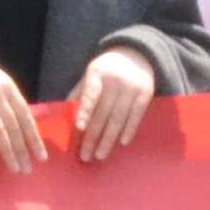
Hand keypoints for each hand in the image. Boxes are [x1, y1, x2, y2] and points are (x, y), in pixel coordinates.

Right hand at [0, 57, 43, 172]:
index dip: (34, 139)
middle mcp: (0, 97)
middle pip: (14, 127)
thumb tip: (32, 130)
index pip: (27, 119)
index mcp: (12, 93)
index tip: (41, 158)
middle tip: (27, 169)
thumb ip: (16, 107)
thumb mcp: (6, 88)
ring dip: (7, 149)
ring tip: (14, 166)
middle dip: (21, 150)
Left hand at [67, 45, 156, 160]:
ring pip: (118, 118)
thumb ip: (79, 92)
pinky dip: (128, 131)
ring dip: (109, 139)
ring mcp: (132, 88)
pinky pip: (136, 117)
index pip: (90, 93)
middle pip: (103, 112)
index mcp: (97, 73)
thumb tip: (64, 115)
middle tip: (85, 155)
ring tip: (100, 155)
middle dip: (93, 136)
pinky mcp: (145, 94)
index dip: (85, 110)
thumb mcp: (90, 74)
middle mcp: (115, 80)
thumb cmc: (107, 69)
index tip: (79, 127)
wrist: (137, 54)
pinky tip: (121, 143)